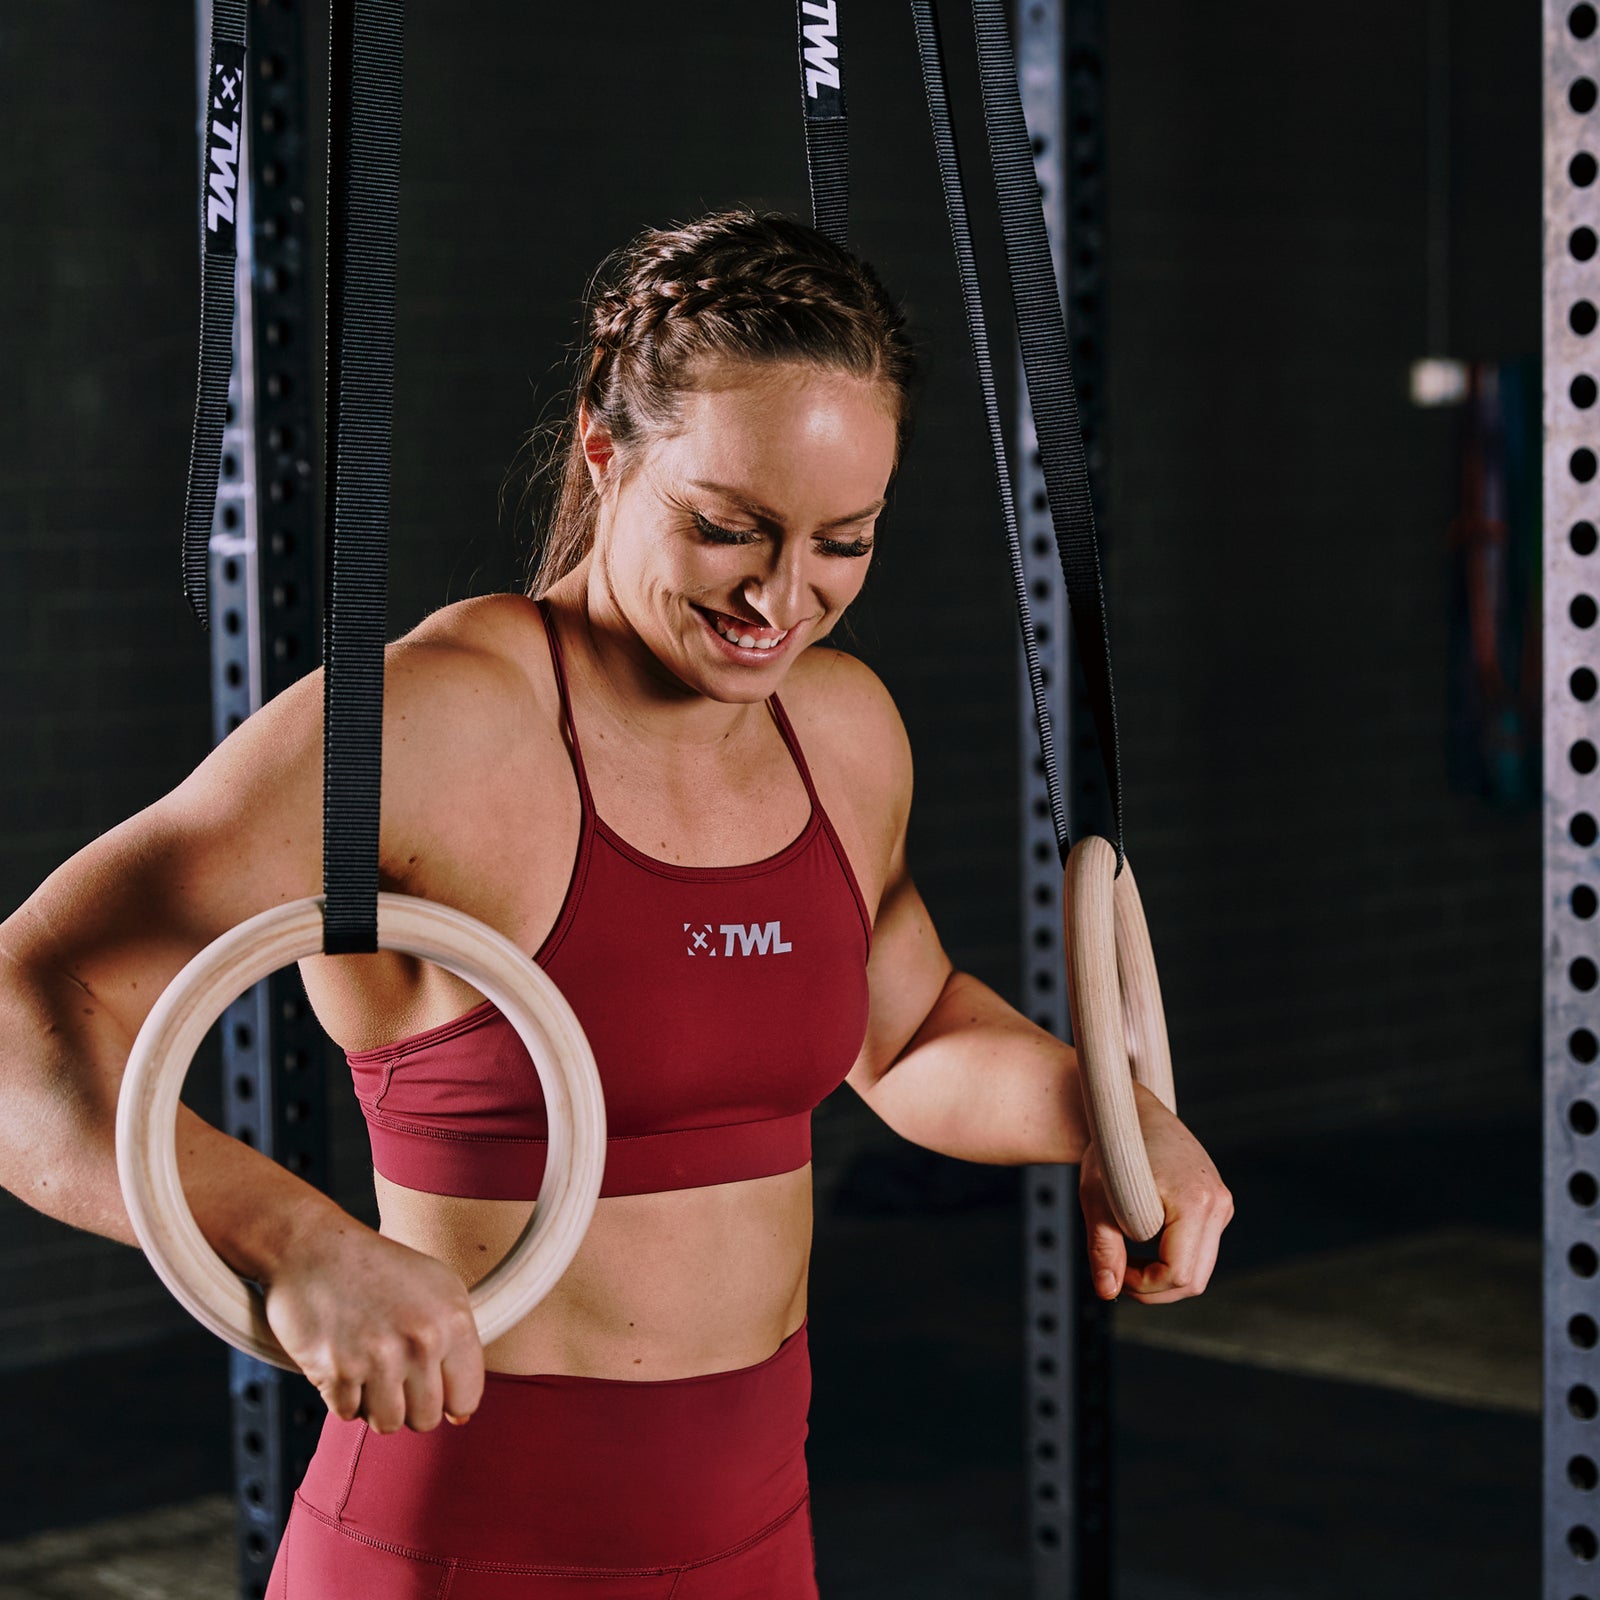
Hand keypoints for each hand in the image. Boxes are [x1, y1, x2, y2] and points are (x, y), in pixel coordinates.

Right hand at [260, 1215, 485, 1432]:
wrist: (313, 1248)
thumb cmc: (379, 1269)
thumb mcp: (437, 1289)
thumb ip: (458, 1345)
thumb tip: (462, 1414)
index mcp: (453, 1319)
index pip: (466, 1397)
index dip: (449, 1400)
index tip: (432, 1385)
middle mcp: (422, 1340)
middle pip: (427, 1419)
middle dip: (410, 1404)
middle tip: (392, 1370)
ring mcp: (379, 1357)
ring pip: (389, 1424)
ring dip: (376, 1404)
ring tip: (368, 1365)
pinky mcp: (338, 1371)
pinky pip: (349, 1414)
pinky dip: (343, 1396)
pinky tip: (342, 1358)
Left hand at [1078, 1083, 1232, 1304]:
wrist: (1129, 1112)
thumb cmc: (1111, 1148)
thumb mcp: (1096, 1198)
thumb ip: (1102, 1247)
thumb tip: (1107, 1291)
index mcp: (1194, 1200)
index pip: (1178, 1273)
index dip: (1144, 1285)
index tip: (1116, 1272)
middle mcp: (1217, 1204)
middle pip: (1194, 1280)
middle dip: (1154, 1288)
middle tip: (1119, 1273)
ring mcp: (1221, 1204)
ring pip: (1200, 1269)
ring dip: (1164, 1275)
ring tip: (1128, 1257)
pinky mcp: (1216, 1205)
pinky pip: (1200, 1249)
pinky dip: (1174, 1258)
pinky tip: (1145, 1242)